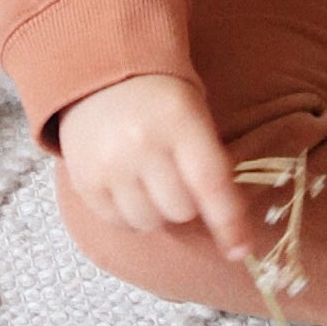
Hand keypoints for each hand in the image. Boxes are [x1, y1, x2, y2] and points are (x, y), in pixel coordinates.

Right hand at [56, 73, 251, 258]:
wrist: (99, 74)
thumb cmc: (159, 97)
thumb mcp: (195, 112)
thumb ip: (210, 160)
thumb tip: (229, 222)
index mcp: (180, 121)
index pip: (210, 183)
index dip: (229, 222)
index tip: (241, 251)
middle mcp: (142, 144)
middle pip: (180, 210)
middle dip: (188, 203)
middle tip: (180, 179)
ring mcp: (110, 165)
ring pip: (149, 222)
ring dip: (158, 211)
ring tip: (152, 182)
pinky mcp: (85, 182)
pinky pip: (118, 222)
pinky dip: (130, 214)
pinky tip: (129, 186)